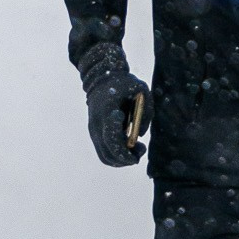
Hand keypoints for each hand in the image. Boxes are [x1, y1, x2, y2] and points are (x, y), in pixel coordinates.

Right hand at [78, 43, 150, 165]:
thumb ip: (145, 111)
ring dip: (121, 160)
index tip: (138, 153)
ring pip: (104, 156)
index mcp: (107, 112)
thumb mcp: (141, 90)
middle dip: (126, 160)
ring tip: (136, 149)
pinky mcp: (94, 133)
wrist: (101, 79)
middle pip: (108, 154)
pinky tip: (128, 146)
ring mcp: (93, 130)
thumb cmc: (124, 84)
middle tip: (141, 151)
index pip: (112, 140)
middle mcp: (96, 124)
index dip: (124, 152)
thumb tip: (140, 134)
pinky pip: (103, 152)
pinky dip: (116, 155)